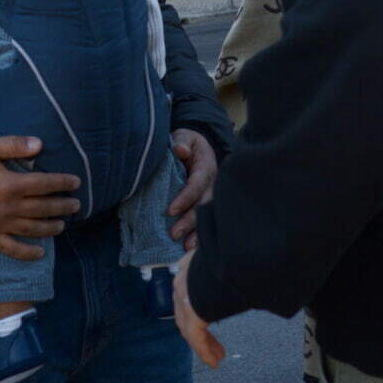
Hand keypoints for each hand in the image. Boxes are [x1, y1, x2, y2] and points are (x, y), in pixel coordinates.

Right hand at [0, 136, 81, 260]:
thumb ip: (14, 145)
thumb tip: (40, 144)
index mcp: (11, 184)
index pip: (45, 184)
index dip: (62, 183)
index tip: (75, 182)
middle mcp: (9, 207)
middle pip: (43, 208)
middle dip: (63, 206)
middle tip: (76, 205)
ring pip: (32, 229)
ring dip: (51, 228)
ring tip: (62, 225)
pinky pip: (11, 249)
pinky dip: (27, 253)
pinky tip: (40, 253)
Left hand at [167, 129, 217, 249]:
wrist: (198, 148)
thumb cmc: (188, 143)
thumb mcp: (185, 136)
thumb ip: (181, 141)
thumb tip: (180, 149)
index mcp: (206, 167)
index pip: (196, 185)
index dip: (185, 198)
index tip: (170, 210)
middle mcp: (212, 184)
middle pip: (203, 205)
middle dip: (190, 221)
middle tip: (174, 234)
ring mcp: (211, 196)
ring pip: (207, 216)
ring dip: (197, 232)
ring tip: (185, 246)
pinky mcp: (206, 204)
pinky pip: (205, 220)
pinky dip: (199, 234)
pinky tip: (190, 246)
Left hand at [175, 251, 225, 367]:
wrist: (232, 252)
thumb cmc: (236, 252)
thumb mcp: (230, 260)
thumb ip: (231, 269)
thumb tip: (249, 271)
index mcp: (190, 265)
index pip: (188, 291)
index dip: (197, 308)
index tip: (209, 318)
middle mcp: (183, 279)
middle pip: (186, 311)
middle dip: (200, 329)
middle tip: (214, 343)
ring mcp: (184, 296)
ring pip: (189, 326)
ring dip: (204, 343)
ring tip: (217, 356)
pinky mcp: (192, 311)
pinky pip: (195, 336)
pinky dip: (204, 350)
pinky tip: (214, 361)